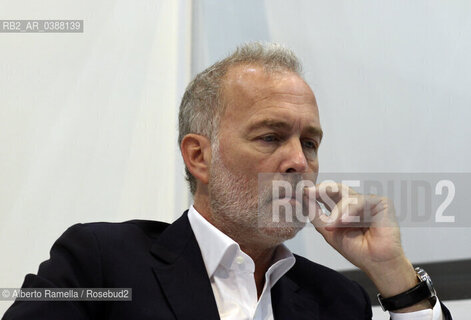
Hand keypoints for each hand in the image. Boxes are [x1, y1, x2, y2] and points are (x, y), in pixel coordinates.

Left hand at [307, 182, 430, 311]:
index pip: (328, 194)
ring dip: (337, 212)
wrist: (376, 262)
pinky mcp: (381, 203)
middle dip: (322, 189)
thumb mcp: (328, 231)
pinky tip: (345, 221)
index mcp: (343, 208)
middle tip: (310, 191)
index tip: (302, 191)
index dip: (315, 192)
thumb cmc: (356, 249)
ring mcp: (368, 202)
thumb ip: (316, 214)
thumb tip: (305, 198)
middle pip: (337, 188)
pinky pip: (360, 201)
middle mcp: (355, 203)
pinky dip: (350, 211)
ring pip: (346, 196)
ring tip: (332, 226)